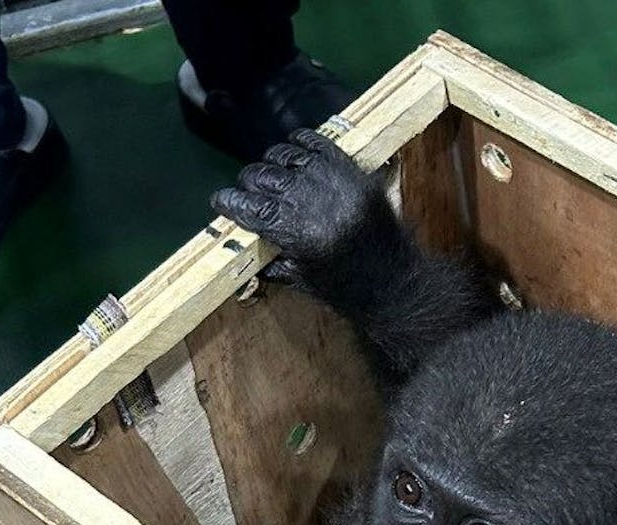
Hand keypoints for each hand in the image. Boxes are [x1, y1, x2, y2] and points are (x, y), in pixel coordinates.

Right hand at [211, 129, 381, 286]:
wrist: (395, 282)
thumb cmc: (346, 289)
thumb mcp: (301, 280)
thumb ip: (270, 259)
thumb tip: (244, 244)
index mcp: (295, 232)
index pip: (250, 206)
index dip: (230, 202)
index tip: (220, 202)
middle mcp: (311, 200)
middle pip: (263, 177)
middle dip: (248, 184)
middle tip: (246, 192)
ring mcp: (333, 181)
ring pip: (286, 156)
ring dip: (271, 164)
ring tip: (270, 174)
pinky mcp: (351, 170)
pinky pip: (316, 143)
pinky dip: (300, 143)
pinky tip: (293, 150)